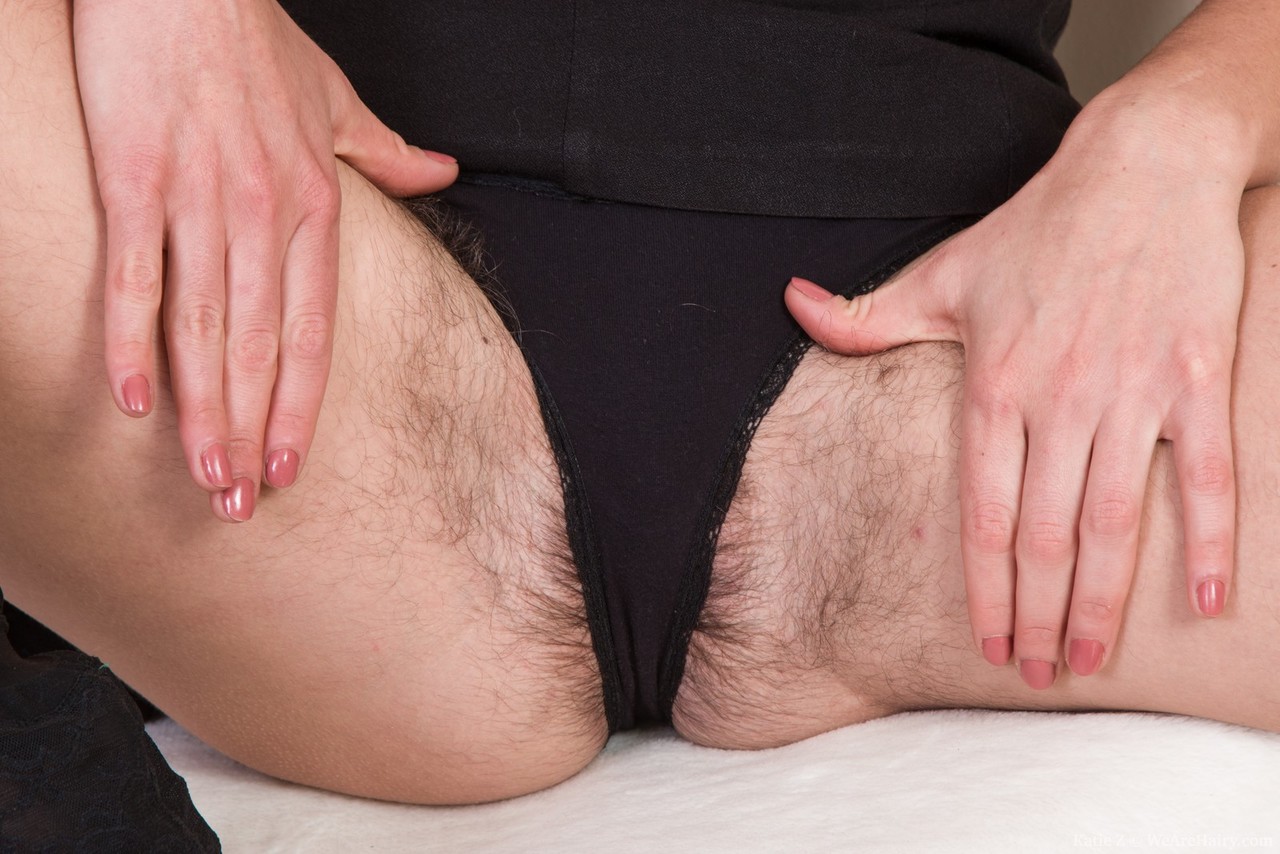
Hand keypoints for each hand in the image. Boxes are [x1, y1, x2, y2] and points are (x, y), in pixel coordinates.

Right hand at [73, 0, 458, 520]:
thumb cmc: (254, 37)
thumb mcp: (337, 98)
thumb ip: (389, 152)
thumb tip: (443, 173)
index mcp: (314, 204)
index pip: (315, 330)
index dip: (305, 406)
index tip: (295, 467)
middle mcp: (263, 212)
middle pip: (262, 347)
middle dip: (253, 432)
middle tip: (242, 504)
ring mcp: (199, 196)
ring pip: (206, 326)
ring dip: (204, 409)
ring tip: (204, 475)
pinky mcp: (135, 173)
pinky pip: (135, 272)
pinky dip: (131, 337)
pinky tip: (132, 398)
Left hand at [785, 101, 1243, 687]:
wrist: (1144, 164)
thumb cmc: (1039, 225)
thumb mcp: (941, 271)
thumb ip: (866, 313)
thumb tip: (791, 303)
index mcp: (994, 386)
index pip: (981, 515)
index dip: (983, 590)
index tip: (986, 645)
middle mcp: (1058, 400)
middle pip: (1043, 536)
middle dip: (1036, 615)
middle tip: (1036, 674)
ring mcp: (1130, 393)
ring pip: (1114, 522)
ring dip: (1101, 601)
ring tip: (1088, 659)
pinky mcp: (1195, 378)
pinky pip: (1208, 477)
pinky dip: (1211, 542)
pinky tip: (1209, 603)